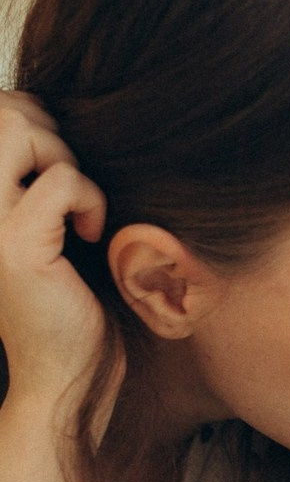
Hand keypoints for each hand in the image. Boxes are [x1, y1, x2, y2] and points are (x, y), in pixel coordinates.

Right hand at [0, 94, 112, 416]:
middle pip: (2, 108)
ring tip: (78, 209)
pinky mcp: (14, 243)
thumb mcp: (48, 227)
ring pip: (19, 128)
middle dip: (51, 132)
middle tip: (71, 186)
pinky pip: (61, 180)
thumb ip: (38, 177)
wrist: (64, 373)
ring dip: (66, 160)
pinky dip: (89, 199)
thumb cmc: (67, 300)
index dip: (34, 121)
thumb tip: (56, 118)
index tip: (59, 171)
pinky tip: (90, 235)